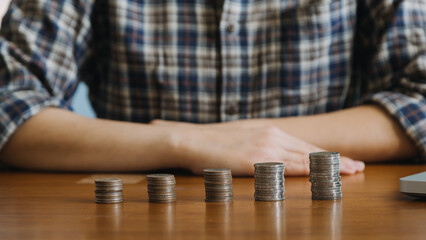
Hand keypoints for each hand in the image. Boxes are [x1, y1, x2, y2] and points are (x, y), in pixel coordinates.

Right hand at [151, 120, 364, 175]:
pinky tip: (322, 176)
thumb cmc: (214, 142)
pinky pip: (287, 167)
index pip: (304, 145)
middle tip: (357, 167)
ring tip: (350, 172)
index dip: (326, 154)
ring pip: (305, 158)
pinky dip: (308, 172)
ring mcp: (265, 147)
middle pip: (311, 150)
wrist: (191, 140)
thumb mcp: (243, 137)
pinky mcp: (255, 160)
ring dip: (330, 166)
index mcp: (270, 131)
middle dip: (337, 160)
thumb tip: (273, 153)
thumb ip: (261, 143)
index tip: (344, 159)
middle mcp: (272, 136)